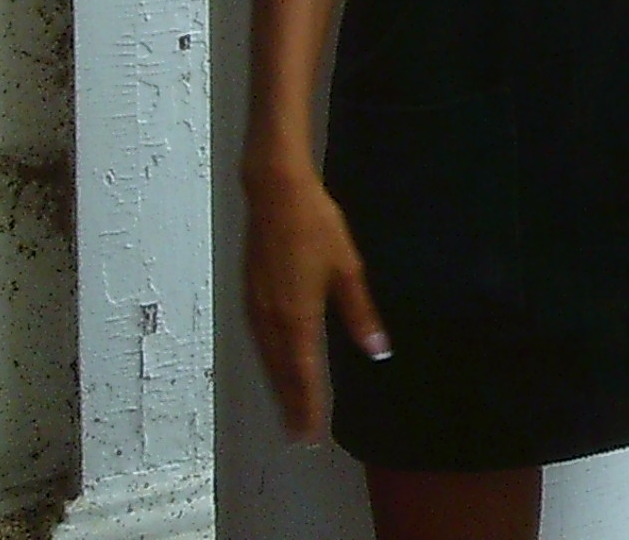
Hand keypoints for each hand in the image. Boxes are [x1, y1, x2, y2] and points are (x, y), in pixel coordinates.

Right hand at [242, 161, 387, 438]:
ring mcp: (256, 308)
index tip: (310, 433)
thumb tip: (377, 351)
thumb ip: (360, 314)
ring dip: (278, 385)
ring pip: (267, 359)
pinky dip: (269, 362)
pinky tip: (277, 365)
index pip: (303, 373)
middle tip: (298, 433)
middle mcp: (272, 320)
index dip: (307, 404)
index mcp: (298, 316)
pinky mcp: (250, 295)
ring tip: (290, 407)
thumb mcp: (347, 269)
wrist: (275, 195)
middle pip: (281, 372)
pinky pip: (260, 341)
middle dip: (291, 403)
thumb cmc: (317, 227)